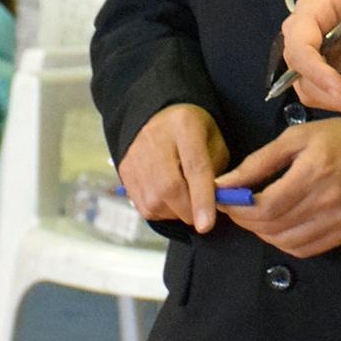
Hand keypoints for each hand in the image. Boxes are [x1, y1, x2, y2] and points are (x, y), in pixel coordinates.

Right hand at [117, 104, 230, 233]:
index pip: (194, 168)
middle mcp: (154, 140)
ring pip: (153, 201)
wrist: (158, 116)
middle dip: (189, 211)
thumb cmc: (194, 131)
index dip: (202, 199)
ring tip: (186, 202)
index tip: (206, 225)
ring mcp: (134, 156)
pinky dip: (160, 212)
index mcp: (185, 126)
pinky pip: (142, 205)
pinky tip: (169, 200)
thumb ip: (217, 171)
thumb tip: (214, 204)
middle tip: (202, 215)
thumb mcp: (215, 141)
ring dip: (175, 212)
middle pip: (169, 188)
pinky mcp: (123, 171)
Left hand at [216, 118, 340, 257]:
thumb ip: (259, 162)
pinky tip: (282, 225)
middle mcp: (329, 200)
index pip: (265, 206)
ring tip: (259, 216)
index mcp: (314, 171)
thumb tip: (224, 184)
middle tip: (238, 207)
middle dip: (246, 220)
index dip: (239, 209)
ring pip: (286, 242)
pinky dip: (285, 242)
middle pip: (272, 227)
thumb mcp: (296, 137)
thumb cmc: (339, 138)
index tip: (226, 200)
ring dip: (264, 233)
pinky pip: (306, 250)